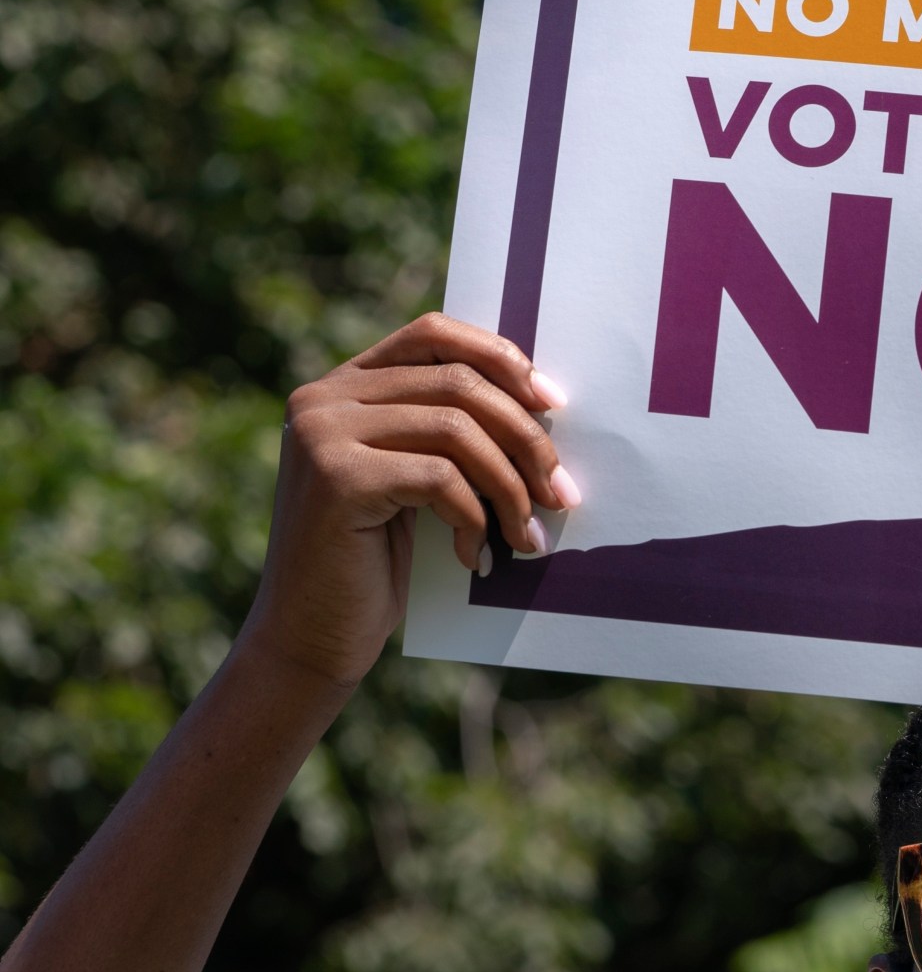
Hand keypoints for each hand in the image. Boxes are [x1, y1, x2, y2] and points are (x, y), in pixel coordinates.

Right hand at [237, 313, 578, 687]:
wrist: (310, 636)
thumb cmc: (375, 562)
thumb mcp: (414, 483)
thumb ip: (447, 433)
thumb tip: (544, 403)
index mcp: (344, 386)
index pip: (434, 334)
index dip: (500, 357)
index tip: (553, 402)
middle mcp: (324, 398)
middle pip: (458, 384)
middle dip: (526, 439)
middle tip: (562, 494)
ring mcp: (323, 434)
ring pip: (457, 430)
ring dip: (511, 488)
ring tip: (527, 535)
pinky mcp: (336, 478)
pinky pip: (441, 477)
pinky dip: (475, 519)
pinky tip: (476, 558)